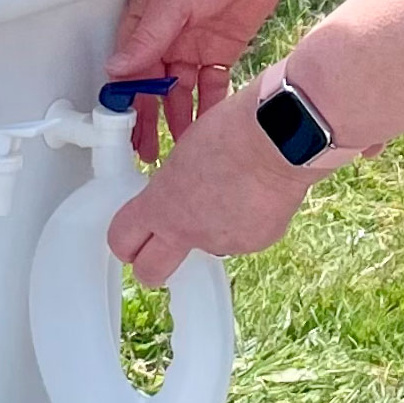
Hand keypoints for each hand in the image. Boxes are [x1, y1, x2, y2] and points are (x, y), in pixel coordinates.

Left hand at [104, 75, 317, 287]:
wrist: (282, 136)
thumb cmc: (231, 130)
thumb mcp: (184, 154)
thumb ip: (173, 184)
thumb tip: (178, 192)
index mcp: (161, 205)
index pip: (121, 240)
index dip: (125, 242)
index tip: (131, 238)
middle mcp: (186, 232)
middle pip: (150, 272)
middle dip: (150, 266)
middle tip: (160, 246)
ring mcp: (221, 242)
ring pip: (205, 249)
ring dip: (209, 232)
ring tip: (227, 194)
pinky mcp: (254, 243)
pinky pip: (241, 238)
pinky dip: (244, 223)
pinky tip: (254, 194)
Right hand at [107, 0, 295, 157]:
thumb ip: (148, 35)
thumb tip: (116, 67)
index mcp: (144, 24)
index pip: (129, 70)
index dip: (125, 100)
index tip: (123, 129)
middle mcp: (165, 39)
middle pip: (153, 89)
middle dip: (149, 120)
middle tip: (146, 151)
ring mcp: (193, 48)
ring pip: (181, 93)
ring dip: (179, 119)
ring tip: (179, 150)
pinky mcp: (221, 52)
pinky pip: (213, 87)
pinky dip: (210, 107)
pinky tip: (210, 130)